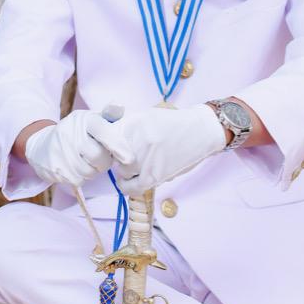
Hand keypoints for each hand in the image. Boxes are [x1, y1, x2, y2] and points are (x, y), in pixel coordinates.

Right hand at [25, 110, 131, 187]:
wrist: (42, 145)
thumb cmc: (76, 132)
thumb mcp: (90, 119)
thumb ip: (108, 116)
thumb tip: (120, 107)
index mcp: (84, 119)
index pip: (104, 132)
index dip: (118, 145)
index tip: (129, 158)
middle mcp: (70, 133)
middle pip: (99, 157)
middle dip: (105, 162)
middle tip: (101, 157)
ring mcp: (61, 151)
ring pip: (90, 171)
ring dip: (93, 170)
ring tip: (87, 161)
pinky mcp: (56, 168)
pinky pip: (79, 180)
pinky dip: (81, 177)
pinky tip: (76, 167)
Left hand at [96, 104, 225, 194]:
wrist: (200, 131)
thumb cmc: (172, 124)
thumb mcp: (146, 116)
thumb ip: (125, 126)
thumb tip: (102, 141)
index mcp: (132, 122)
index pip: (103, 137)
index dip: (104, 144)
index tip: (107, 147)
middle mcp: (136, 140)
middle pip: (111, 155)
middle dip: (117, 156)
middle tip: (128, 155)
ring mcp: (145, 159)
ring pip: (121, 171)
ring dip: (126, 170)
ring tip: (138, 163)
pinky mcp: (154, 176)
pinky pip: (129, 187)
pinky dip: (128, 185)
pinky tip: (132, 179)